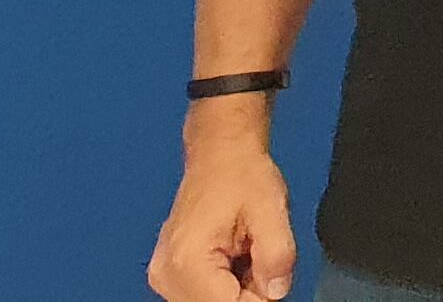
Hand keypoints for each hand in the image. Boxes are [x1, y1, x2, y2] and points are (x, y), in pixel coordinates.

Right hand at [148, 124, 295, 301]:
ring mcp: (165, 277)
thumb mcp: (271, 211)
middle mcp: (167, 275)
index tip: (273, 274)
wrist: (221, 154)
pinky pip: (207, 294)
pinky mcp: (170, 275)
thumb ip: (278, 257)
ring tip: (245, 250)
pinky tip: (235, 257)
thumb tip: (276, 292)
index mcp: (187, 262)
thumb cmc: (241, 174)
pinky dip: (228, 283)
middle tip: (258, 254)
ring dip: (239, 288)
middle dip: (250, 292)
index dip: (262, 296)